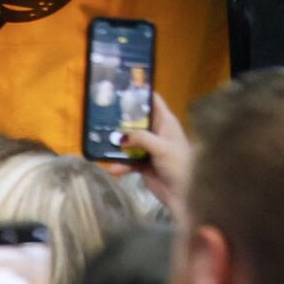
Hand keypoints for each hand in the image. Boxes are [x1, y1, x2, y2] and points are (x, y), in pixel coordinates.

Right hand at [103, 93, 190, 218]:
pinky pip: (127, 160)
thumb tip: (121, 136)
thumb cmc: (178, 164)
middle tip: (103, 114)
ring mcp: (148, 148)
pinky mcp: (142, 163)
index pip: (154, 102)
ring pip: (129, 140)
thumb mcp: (161, 147)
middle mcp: (156, 132)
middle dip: (122, 119)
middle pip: (136, 120)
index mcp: (166, 123)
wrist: (182, 193)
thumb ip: (141, 138)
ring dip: (117, 143)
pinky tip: (112, 169)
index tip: (122, 89)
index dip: (140, 94)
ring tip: (102, 142)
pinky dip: (120, 164)